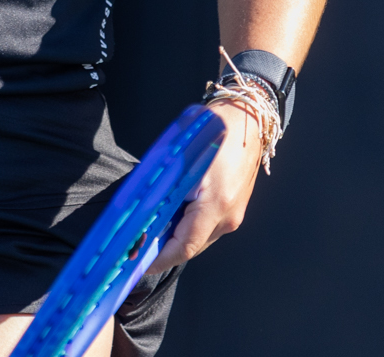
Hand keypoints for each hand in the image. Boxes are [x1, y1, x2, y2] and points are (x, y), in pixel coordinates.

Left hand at [145, 98, 266, 275]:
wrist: (246, 119)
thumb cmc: (213, 129)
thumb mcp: (179, 156)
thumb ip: (161, 185)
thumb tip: (140, 208)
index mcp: (215, 204)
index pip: (185, 246)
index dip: (160, 259)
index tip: (140, 263)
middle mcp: (228, 215)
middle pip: (192, 246)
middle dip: (164, 249)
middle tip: (137, 247)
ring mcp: (234, 213)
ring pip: (200, 238)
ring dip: (176, 237)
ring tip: (150, 231)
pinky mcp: (234, 207)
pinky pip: (208, 226)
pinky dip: (188, 227)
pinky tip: (172, 216)